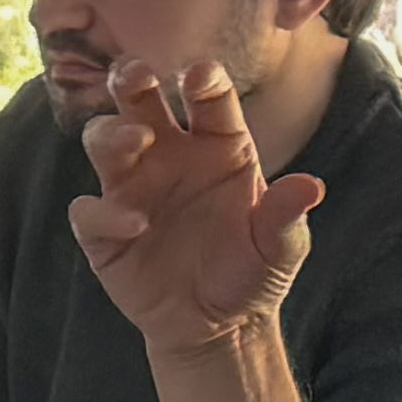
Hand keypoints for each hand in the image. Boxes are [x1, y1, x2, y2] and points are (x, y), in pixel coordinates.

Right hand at [69, 59, 321, 363]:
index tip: (198, 75)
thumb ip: (286, 216)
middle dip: (133, 80)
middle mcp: (169, 157)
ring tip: (136, 142)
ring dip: (112, 133)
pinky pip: (89, 209)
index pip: (208, 100)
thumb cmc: (252, 273)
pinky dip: (104, 212)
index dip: (203, 82)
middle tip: (135, 75)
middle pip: (140, 101)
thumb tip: (312, 187)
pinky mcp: (104, 230)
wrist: (218, 326)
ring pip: (103, 140)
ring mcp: (132, 189)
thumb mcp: (280, 248)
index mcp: (218, 147)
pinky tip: (136, 226)